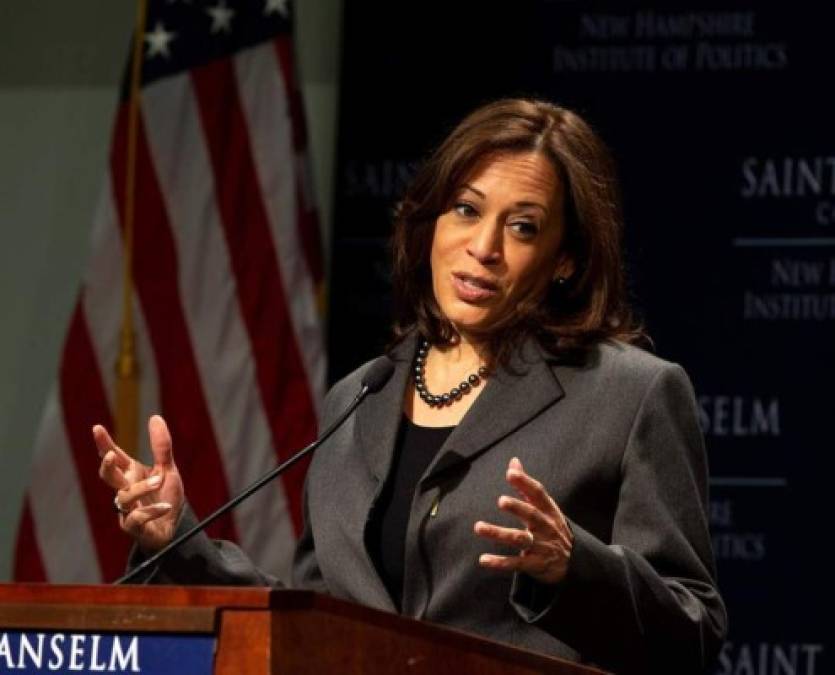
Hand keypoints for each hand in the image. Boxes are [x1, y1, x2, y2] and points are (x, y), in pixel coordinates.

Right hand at [94, 415, 183, 552]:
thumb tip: (155, 417)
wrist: (174, 527)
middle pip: (108, 476)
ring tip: (160, 480)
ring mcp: (127, 509)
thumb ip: (161, 446)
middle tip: (111, 456)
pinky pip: (137, 518)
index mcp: (131, 474)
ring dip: (142, 488)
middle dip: (107, 466)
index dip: (105, 444)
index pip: (115, 457)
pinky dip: (152, 511)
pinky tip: (166, 507)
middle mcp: (125, 489)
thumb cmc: (165, 497)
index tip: (97, 428)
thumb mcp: (168, 469)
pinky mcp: (134, 527)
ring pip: (124, 497)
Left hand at [474, 457, 573, 583]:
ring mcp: (541, 546)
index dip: (525, 482)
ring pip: (519, 539)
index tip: (510, 473)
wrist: (573, 562)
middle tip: (501, 501)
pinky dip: (500, 562)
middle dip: (517, 508)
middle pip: (531, 515)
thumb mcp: (545, 507)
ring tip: (478, 527)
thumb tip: (513, 462)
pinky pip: (516, 564)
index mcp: (548, 510)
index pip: (538, 493)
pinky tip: (483, 560)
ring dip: (498, 533)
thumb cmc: (551, 527)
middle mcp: (545, 527)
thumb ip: (526, 486)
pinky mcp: (535, 565)